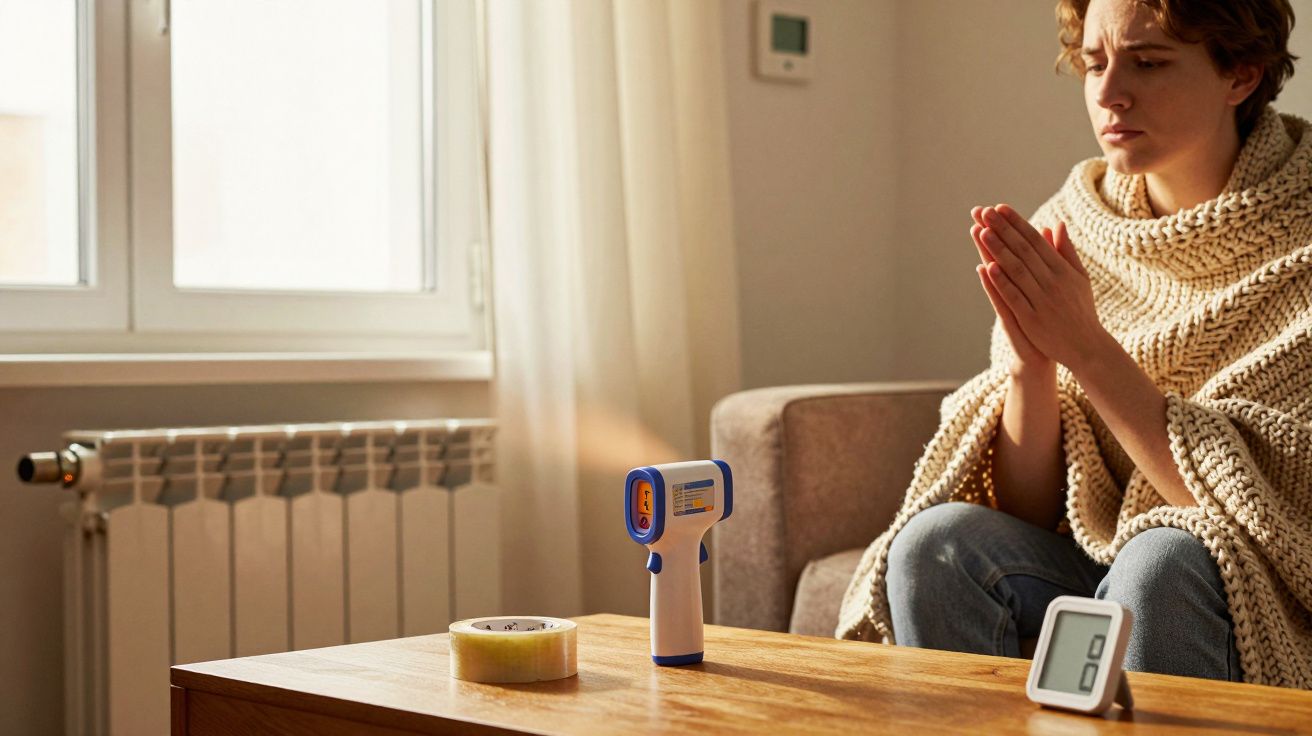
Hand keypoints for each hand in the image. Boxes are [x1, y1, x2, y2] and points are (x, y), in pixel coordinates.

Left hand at [974, 204, 1107, 370]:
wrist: (1087, 347)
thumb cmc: (1081, 310)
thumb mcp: (1079, 278)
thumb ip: (1066, 251)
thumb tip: (1057, 224)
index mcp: (1062, 270)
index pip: (1035, 240)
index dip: (1017, 223)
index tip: (1000, 208)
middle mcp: (1053, 282)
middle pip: (1023, 250)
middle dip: (1003, 230)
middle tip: (985, 212)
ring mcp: (1042, 300)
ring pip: (1016, 270)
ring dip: (999, 250)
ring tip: (982, 231)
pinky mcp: (1031, 319)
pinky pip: (1014, 297)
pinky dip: (1001, 282)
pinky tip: (987, 268)